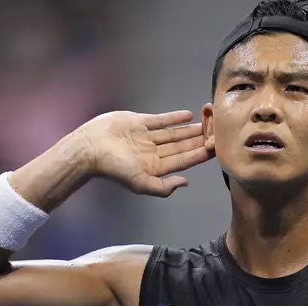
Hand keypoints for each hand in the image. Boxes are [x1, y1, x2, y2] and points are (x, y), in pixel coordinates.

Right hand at [80, 110, 214, 196]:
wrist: (89, 148)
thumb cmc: (114, 168)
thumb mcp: (140, 183)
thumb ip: (163, 187)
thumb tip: (185, 183)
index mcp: (156, 168)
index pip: (184, 160)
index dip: (201, 154)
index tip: (217, 147)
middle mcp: (154, 153)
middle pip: (182, 146)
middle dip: (200, 140)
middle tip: (218, 132)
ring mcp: (147, 137)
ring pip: (174, 133)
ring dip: (190, 129)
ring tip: (208, 123)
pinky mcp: (138, 122)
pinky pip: (160, 120)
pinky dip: (174, 118)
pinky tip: (188, 115)